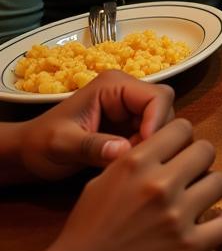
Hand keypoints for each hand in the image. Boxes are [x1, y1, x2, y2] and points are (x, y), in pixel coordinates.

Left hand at [19, 71, 174, 180]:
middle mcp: (127, 93)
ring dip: (151, 146)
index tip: (144, 150)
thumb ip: (91, 146)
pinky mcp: (130, 127)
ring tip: (127, 164)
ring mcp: (130, 110)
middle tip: (137, 160)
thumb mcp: (61, 145)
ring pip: (162, 125)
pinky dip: (145, 152)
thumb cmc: (40, 144)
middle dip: (156, 135)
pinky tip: (126, 165)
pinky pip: (151, 137)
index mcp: (114, 85)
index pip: (157, 97)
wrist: (27, 154)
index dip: (157, 122)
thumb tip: (124, 151)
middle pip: (165, 109)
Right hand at [43, 118, 221, 250]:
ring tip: (198, 204)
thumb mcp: (102, 181)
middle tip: (189, 180)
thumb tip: (167, 148)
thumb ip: (136, 161)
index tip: (177, 156)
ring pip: (221, 181)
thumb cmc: (85, 231)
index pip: (183, 127)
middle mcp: (160, 183)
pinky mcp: (190, 247)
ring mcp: (177, 215)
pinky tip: (210, 227)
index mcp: (137, 162)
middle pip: (207, 150)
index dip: (182, 141)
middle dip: (199, 163)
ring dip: (211, 191)